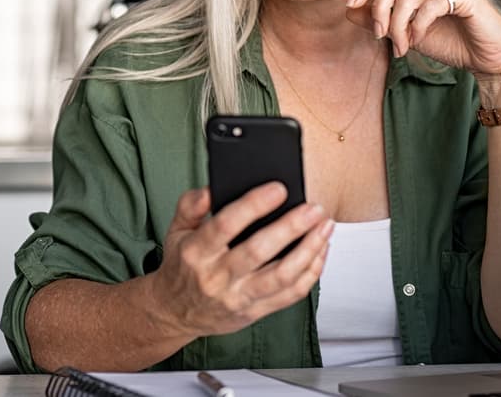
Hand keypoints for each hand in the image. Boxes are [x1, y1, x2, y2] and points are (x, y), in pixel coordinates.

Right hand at [147, 184, 332, 338]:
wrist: (176, 312)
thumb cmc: (182, 266)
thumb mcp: (175, 230)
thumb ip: (190, 205)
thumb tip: (211, 188)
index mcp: (196, 252)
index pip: (225, 225)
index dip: (254, 206)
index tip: (278, 189)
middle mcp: (217, 277)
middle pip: (259, 251)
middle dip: (291, 227)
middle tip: (313, 208)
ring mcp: (238, 297)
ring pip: (281, 276)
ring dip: (309, 250)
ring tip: (325, 227)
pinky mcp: (255, 312)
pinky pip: (290, 294)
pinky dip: (311, 272)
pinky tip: (320, 251)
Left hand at [344, 0, 500, 81]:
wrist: (486, 60)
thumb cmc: (450, 43)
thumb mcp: (406, 32)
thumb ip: (380, 19)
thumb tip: (350, 9)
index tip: (351, 6)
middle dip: (379, 9)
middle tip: (379, 35)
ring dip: (398, 25)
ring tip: (402, 46)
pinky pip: (431, 5)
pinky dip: (418, 26)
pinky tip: (417, 40)